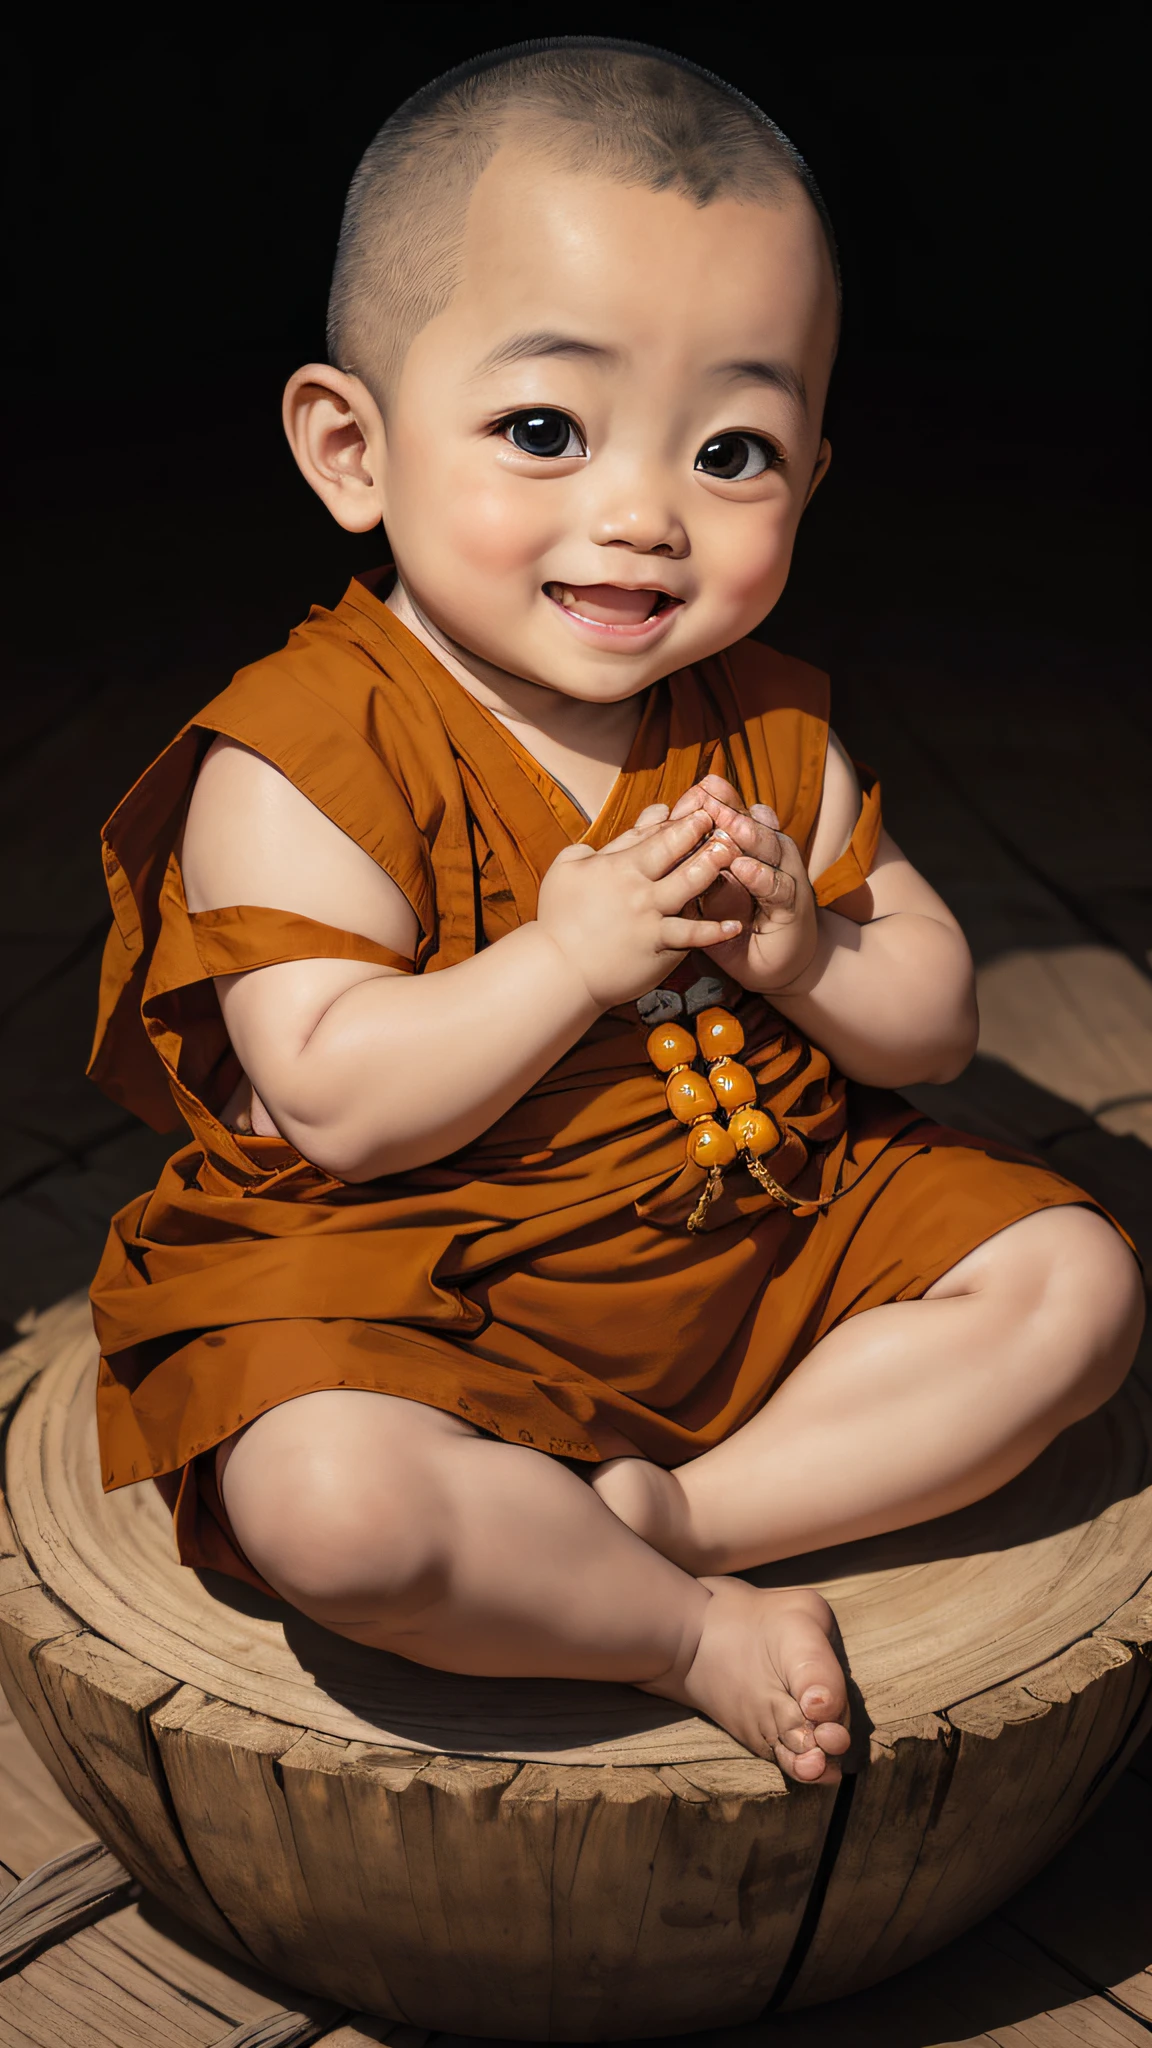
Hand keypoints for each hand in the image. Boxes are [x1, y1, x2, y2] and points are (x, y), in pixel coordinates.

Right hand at [536, 804, 743, 1008]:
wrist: (558, 970)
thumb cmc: (558, 919)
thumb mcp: (565, 870)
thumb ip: (592, 848)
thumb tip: (610, 836)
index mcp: (616, 866)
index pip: (654, 835)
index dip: (681, 820)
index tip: (703, 808)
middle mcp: (637, 887)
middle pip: (676, 852)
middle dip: (702, 833)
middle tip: (726, 820)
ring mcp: (650, 917)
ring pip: (689, 885)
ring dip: (713, 867)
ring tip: (734, 854)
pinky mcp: (658, 947)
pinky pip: (691, 936)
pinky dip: (714, 931)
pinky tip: (735, 925)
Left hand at [669, 775, 818, 994]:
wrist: (772, 966)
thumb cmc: (735, 926)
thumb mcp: (707, 895)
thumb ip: (692, 868)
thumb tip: (658, 841)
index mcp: (748, 849)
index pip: (733, 818)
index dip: (717, 801)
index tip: (698, 785)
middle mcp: (769, 856)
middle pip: (751, 824)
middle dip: (730, 807)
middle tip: (710, 792)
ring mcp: (784, 877)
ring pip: (768, 849)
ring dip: (748, 835)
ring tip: (728, 825)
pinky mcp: (793, 906)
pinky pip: (777, 887)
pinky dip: (761, 876)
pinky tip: (744, 868)